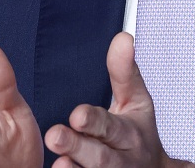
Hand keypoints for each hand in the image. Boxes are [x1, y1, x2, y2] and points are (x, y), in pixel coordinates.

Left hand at [44, 32, 193, 167]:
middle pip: (100, 155)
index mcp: (129, 133)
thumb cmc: (140, 135)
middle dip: (78, 146)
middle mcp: (121, 158)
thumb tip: (122, 39)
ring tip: (57, 163)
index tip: (76, 115)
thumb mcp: (136, 102)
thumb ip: (124, 72)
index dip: (94, 121)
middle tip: (54, 136)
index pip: (110, 125)